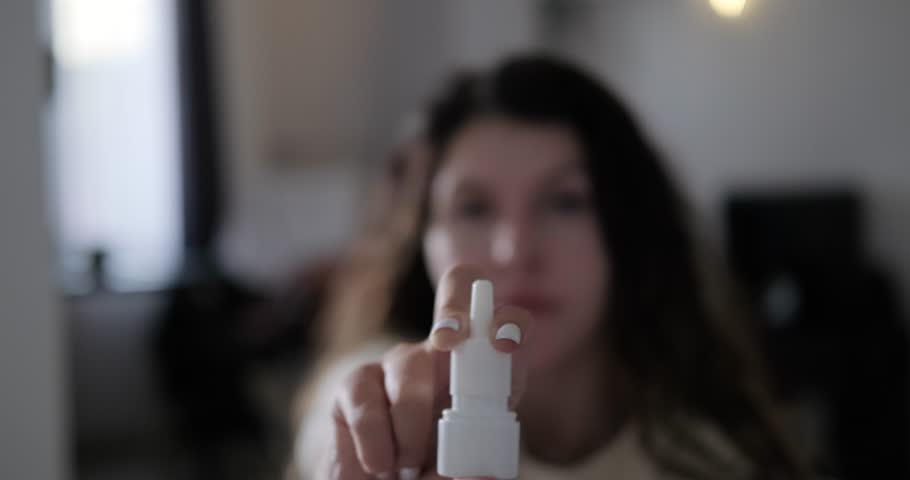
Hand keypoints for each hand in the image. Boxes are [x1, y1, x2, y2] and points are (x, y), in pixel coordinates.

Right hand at [316, 264, 533, 479]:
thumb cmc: (432, 476)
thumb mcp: (460, 475)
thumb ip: (471, 470)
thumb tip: (477, 472)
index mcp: (484, 379)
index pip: (505, 330)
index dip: (508, 325)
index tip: (504, 343)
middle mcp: (442, 359)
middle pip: (455, 310)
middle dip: (455, 321)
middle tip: (451, 348)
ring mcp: (398, 367)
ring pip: (409, 366)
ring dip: (409, 420)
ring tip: (406, 467)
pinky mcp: (356, 385)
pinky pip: (363, 395)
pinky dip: (373, 438)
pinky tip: (378, 466)